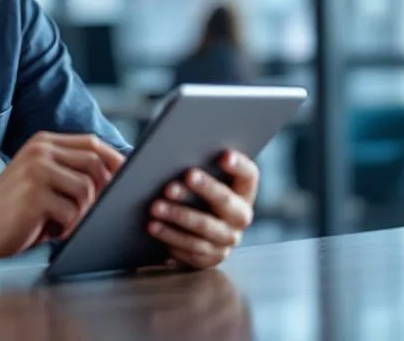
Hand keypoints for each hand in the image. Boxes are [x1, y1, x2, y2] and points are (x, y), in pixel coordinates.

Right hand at [0, 132, 124, 258]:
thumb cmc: (16, 208)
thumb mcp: (43, 179)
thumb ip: (70, 171)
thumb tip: (118, 177)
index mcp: (44, 142)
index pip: (92, 143)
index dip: (114, 160)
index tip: (127, 179)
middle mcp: (40, 151)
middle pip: (95, 163)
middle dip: (104, 190)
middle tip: (95, 211)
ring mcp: (37, 171)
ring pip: (87, 189)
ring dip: (84, 212)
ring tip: (66, 222)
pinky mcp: (34, 195)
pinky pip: (72, 211)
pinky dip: (69, 226)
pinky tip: (53, 231)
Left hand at [147, 150, 258, 269]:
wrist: (187, 227)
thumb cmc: (189, 191)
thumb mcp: (193, 177)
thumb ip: (186, 161)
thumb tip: (160, 145)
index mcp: (242, 190)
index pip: (249, 175)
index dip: (239, 165)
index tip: (223, 155)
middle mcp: (240, 216)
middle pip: (227, 202)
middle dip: (203, 190)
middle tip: (175, 182)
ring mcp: (227, 239)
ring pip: (206, 228)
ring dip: (179, 217)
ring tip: (155, 207)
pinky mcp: (210, 258)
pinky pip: (192, 250)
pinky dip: (171, 237)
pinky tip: (154, 227)